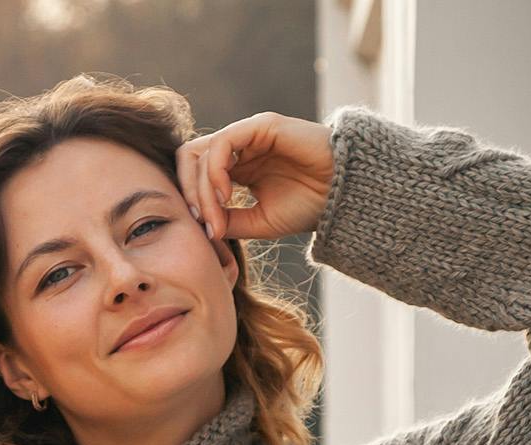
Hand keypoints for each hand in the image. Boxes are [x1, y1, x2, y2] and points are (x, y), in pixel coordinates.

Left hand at [175, 111, 334, 241]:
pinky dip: (215, 171)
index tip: (206, 231)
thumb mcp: (258, 222)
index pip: (193, 174)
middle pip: (189, 159)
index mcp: (236, 167)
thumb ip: (227, 221)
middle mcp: (238, 148)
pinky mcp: (260, 126)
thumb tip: (199, 226)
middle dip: (188, 193)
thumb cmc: (307, 207)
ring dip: (202, 189)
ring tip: (217, 215)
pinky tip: (226, 195)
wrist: (342, 195)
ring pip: (201, 153)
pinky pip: (222, 143)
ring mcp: (248, 134)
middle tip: (204, 223)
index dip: (190, 201)